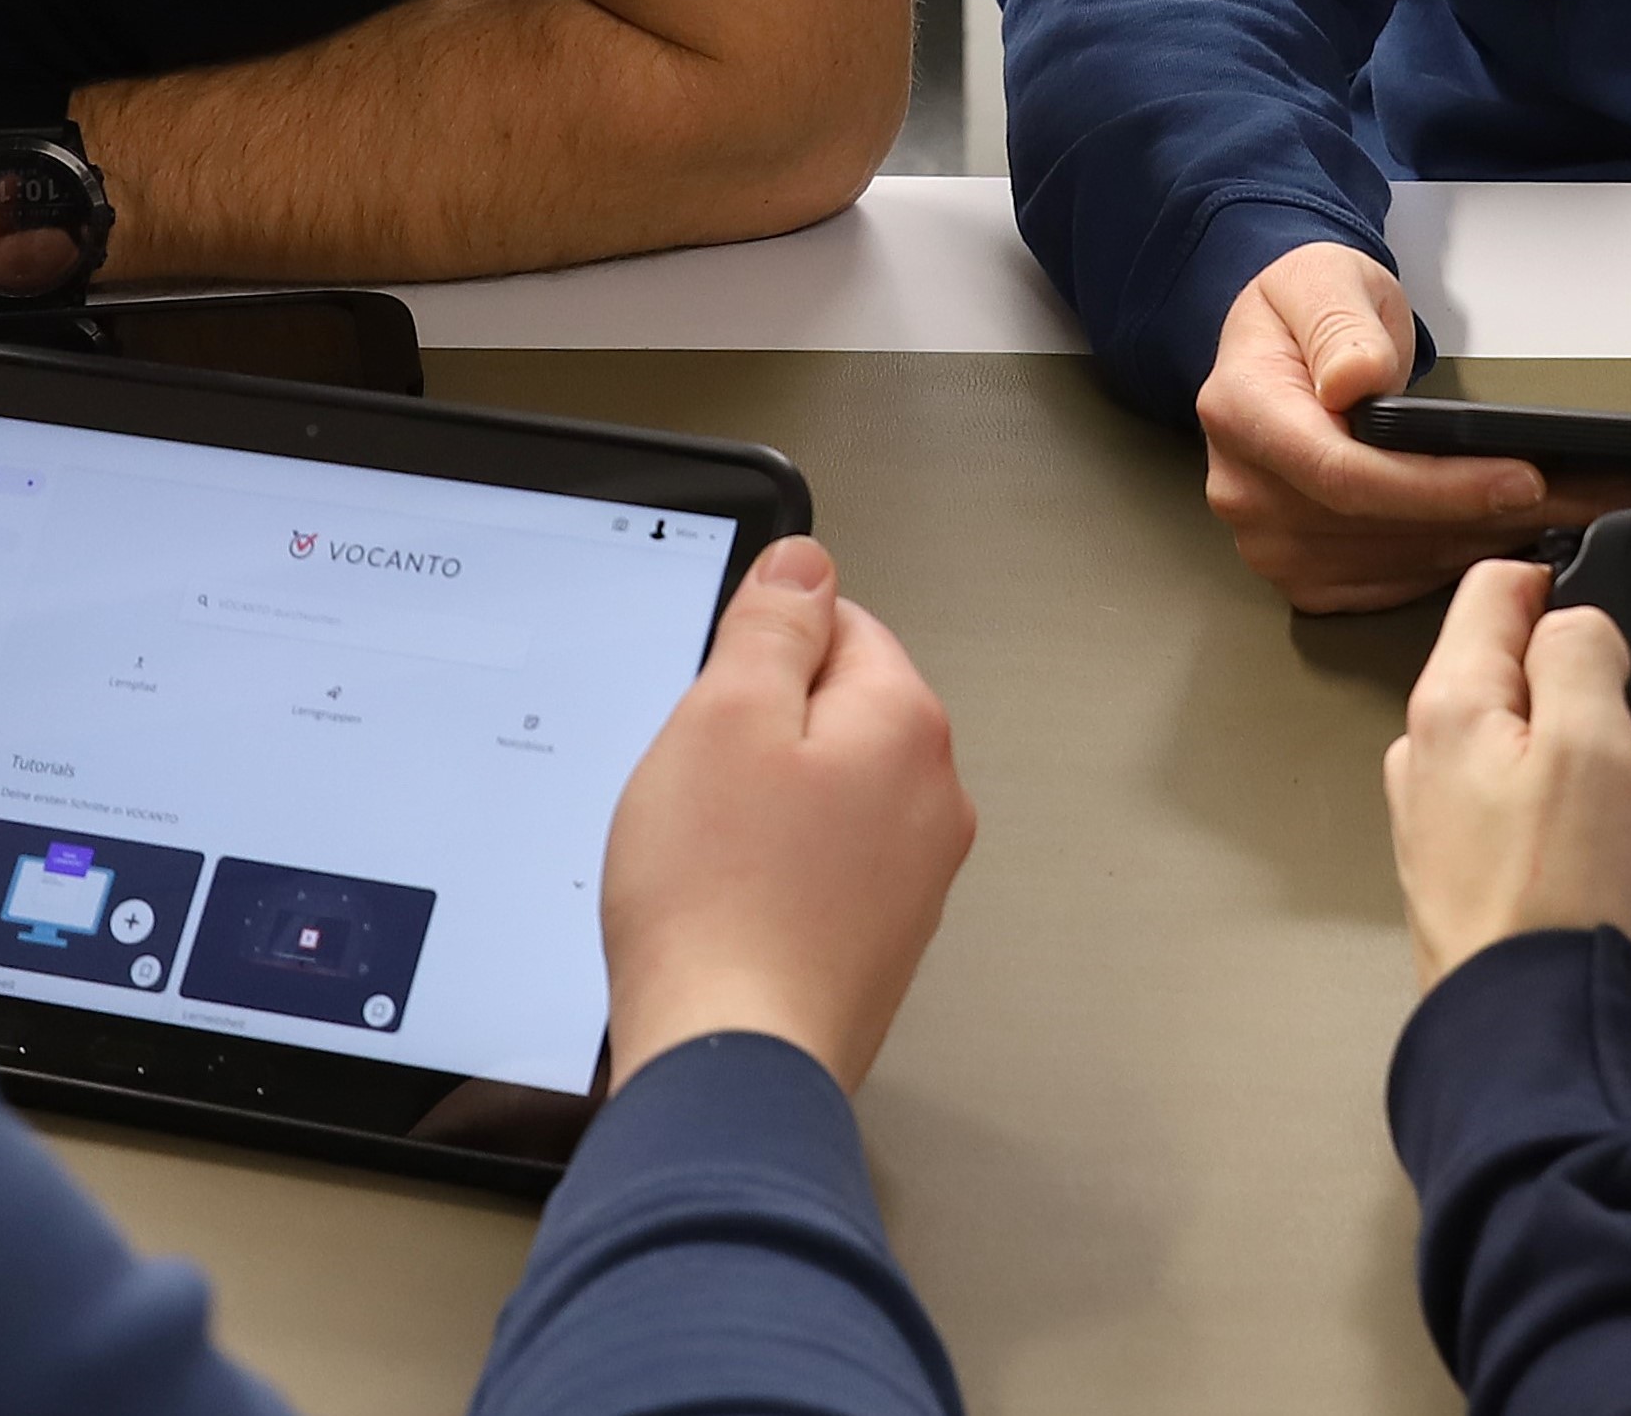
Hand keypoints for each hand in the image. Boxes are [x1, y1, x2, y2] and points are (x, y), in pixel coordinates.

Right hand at [600, 537, 975, 1091]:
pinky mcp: (878, 945)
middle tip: (696, 782)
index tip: (710, 694)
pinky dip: (768, 877)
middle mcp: (933, 800)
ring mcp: (914, 881)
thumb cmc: (719, 901)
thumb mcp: (722, 715)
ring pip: (823, 796)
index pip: (840, 624)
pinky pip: (818, 871)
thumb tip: (807, 565)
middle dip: (757, 734)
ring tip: (703, 855)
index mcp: (906, 725)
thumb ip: (774, 624)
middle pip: (834, 713)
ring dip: (759, 810)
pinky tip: (720, 908)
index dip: (756, 651)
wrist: (731, 1064)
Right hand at [1196, 244, 1630, 612]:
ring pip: (1398, 564)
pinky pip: (1393, 584)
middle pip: (1381, 529)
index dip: (1439, 489)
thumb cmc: (1308, 309)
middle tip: (1589, 498)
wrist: (1284, 342)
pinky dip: (1458, 563)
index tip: (1522, 480)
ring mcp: (1271, 541)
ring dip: (1490, 544)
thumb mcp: (1327, 281)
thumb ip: (1341, 328)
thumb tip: (1355, 381)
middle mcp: (1246, 490)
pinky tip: (1513, 535)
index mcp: (1242, 413)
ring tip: (1575, 513)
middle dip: (1493, 516)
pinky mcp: (1306, 572)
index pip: (1346, 473)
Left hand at [1387, 560, 1630, 984]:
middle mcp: (1425, 752)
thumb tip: (1574, 618)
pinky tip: (1589, 844)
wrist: (1529, 1025)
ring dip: (1564, 747)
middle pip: (1503, 660)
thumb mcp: (1594, 742)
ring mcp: (1436, 813)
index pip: (1498, 585)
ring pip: (1511, 733)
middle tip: (1623, 733)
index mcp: (1449, 702)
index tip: (1613, 634)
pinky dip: (1553, 804)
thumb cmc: (1558, 893)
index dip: (1566, 588)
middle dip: (1571, 678)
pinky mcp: (1461, 867)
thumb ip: (1582, 652)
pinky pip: (1511, 798)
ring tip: (1610, 801)